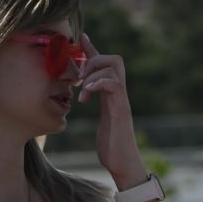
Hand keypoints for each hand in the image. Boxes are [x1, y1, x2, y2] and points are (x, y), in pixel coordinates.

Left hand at [79, 33, 142, 184]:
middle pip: (115, 58)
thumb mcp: (99, 119)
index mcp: (111, 94)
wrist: (123, 164)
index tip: (82, 37)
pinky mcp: (121, 110)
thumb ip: (95, 104)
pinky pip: (114, 85)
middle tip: (79, 77)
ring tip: (82, 89)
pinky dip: (98, 84)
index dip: (93, 49)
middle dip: (94, 59)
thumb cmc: (111, 144)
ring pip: (114, 67)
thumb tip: (83, 96)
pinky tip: (86, 96)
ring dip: (94, 72)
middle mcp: (119, 94)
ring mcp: (121, 101)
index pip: (105, 65)